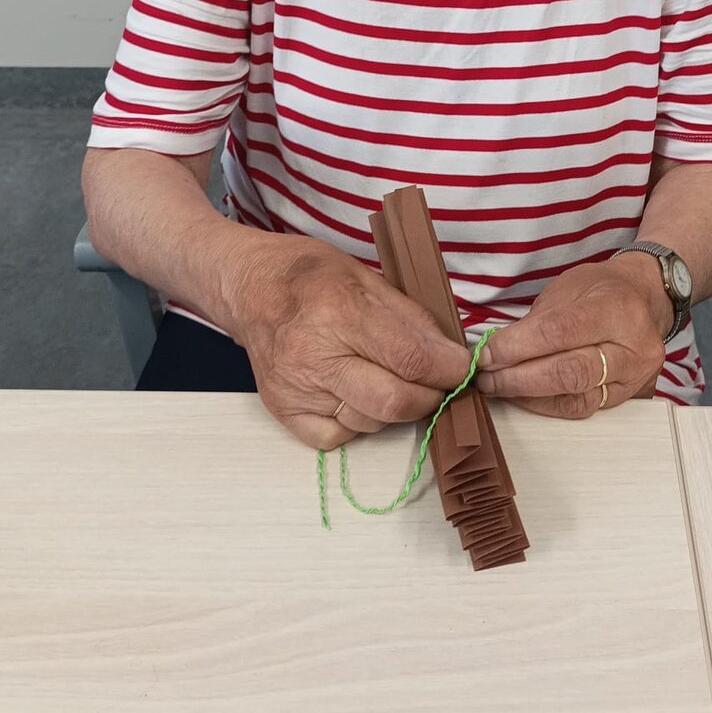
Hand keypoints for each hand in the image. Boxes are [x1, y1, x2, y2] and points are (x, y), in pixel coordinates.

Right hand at [222, 233, 470, 450]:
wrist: (249, 287)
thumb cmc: (309, 274)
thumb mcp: (367, 277)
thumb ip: (411, 318)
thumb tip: (450, 355)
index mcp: (338, 311)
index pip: (410, 358)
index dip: (448, 370)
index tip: (462, 370)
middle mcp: (313, 356)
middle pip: (394, 402)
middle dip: (430, 396)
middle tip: (436, 382)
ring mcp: (295, 388)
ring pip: (370, 422)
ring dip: (394, 407)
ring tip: (388, 377)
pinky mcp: (283, 410)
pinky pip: (337, 437)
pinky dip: (357, 421)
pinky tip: (355, 393)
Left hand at [476, 256, 668, 417]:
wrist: (644, 299)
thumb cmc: (602, 290)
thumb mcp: (568, 288)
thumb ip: (535, 323)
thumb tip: (493, 351)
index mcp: (617, 308)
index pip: (559, 333)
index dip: (516, 347)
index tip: (486, 354)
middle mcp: (633, 347)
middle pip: (569, 372)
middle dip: (518, 378)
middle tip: (486, 377)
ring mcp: (634, 377)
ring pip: (576, 398)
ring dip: (528, 396)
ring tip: (499, 387)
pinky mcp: (628, 398)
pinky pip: (582, 409)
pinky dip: (547, 405)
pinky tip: (525, 396)